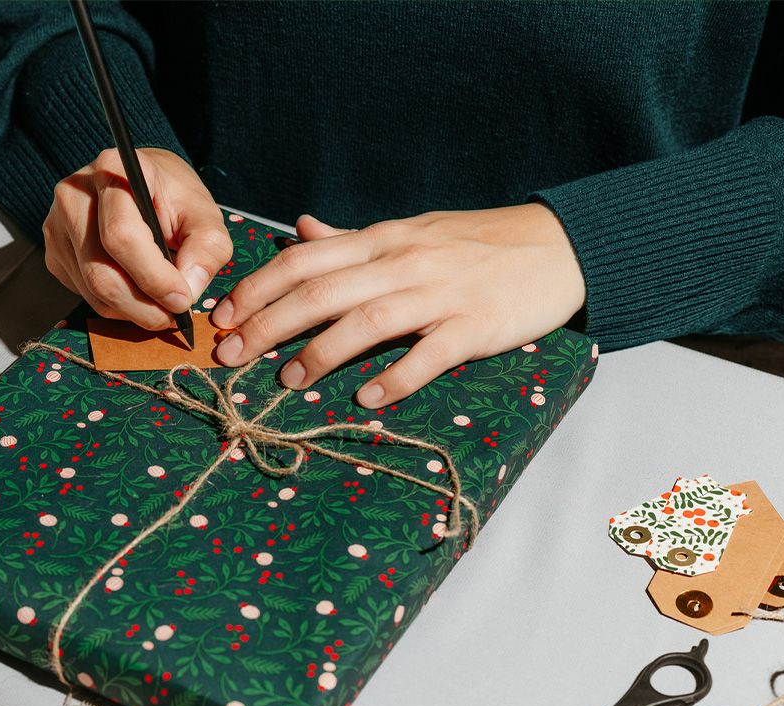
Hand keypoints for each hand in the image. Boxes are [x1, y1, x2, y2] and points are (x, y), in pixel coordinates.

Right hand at [43, 148, 231, 329]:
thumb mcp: (204, 214)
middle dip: (142, 306)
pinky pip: (84, 293)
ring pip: (92, 290)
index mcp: (113, 171)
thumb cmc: (171, 196)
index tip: (182, 299)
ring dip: (131, 310)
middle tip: (174, 316)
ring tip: (161, 306)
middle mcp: (75, 195)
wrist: (141, 184)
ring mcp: (57, 225)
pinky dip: (115, 306)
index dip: (153, 276)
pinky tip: (137, 293)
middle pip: (100, 271)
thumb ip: (207, 249)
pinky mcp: (55, 252)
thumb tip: (188, 289)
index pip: (122, 235)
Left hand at [211, 204, 585, 406]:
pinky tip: (367, 398)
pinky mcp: (476, 324)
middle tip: (230, 357)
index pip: (302, 260)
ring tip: (287, 381)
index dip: (256, 289)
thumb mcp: (411, 231)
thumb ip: (352, 239)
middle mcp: (403, 262)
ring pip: (365, 321)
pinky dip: (395, 377)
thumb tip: (301, 230)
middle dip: (266, 325)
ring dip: (319, 353)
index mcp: (382, 240)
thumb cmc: (479, 242)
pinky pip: (429, 353)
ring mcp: (440, 293)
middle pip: (319, 292)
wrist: (561, 245)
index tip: (222, 318)